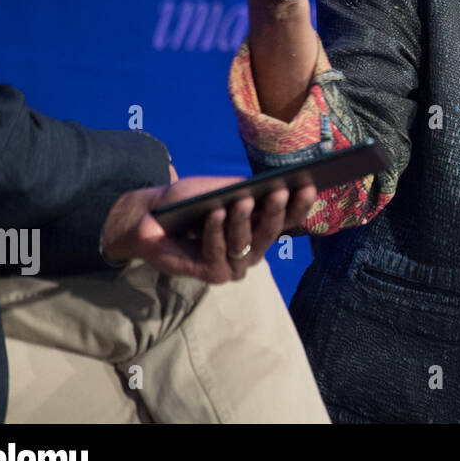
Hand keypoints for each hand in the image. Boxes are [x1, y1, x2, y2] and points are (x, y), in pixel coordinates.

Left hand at [101, 176, 317, 283]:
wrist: (149, 219)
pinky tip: (216, 213)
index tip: (309, 185)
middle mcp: (253, 251)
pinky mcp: (213, 275)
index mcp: (260, 229)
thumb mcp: (220, 188)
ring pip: (245, 244)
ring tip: (241, 201)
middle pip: (270, 233)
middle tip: (279, 191)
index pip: (288, 219)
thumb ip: (244, 190)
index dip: (300, 205)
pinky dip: (216, 232)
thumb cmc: (189, 202)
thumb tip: (267, 187)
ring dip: (243, 221)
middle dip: (275, 211)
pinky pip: (218, 253)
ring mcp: (234, 266)